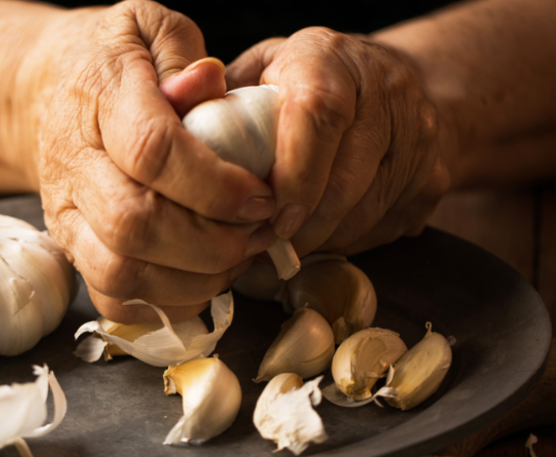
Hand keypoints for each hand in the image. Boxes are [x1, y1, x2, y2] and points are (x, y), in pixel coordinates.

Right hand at [37, 1, 276, 322]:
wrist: (47, 93)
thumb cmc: (113, 60)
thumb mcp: (149, 29)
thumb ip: (184, 55)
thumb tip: (211, 84)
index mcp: (99, 99)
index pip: (152, 152)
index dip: (214, 185)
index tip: (262, 197)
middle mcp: (74, 164)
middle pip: (134, 225)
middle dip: (211, 243)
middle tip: (258, 233)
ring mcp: (66, 214)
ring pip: (121, 271)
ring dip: (193, 279)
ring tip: (236, 256)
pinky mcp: (70, 247)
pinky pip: (112, 297)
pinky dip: (164, 303)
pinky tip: (201, 277)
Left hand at [226, 27, 451, 255]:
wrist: (397, 86)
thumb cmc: (303, 84)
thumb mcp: (260, 73)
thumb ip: (218, 101)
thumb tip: (173, 136)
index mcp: (329, 59)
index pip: (319, 114)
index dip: (293, 173)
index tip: (269, 215)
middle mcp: (384, 91)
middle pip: (345, 178)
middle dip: (299, 225)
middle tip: (263, 247)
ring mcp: (418, 137)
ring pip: (366, 212)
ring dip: (319, 241)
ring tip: (283, 248)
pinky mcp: (432, 178)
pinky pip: (385, 227)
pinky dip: (345, 242)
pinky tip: (318, 239)